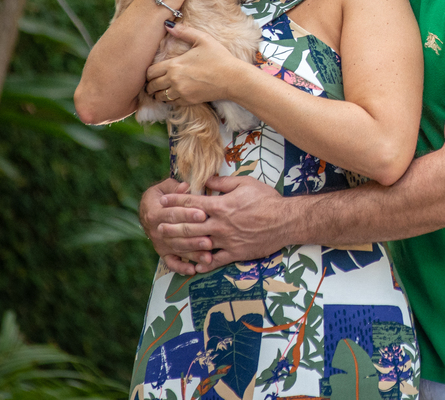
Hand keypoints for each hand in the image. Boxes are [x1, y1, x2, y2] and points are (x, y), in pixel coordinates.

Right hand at [139, 179, 213, 271]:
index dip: (187, 214)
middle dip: (194, 237)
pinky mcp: (163, 253)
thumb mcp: (165, 187)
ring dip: (192, 254)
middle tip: (209, 240)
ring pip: (177, 249)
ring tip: (208, 256)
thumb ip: (176, 187)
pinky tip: (193, 270)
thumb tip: (185, 186)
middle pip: (176, 235)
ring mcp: (160, 243)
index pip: (172, 214)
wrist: (147, 209)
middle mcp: (156, 230)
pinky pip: (171, 263)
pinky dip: (181, 267)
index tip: (203, 214)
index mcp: (156, 212)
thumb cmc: (162, 195)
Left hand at [145, 24, 245, 104]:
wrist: (233, 78)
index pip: (150, 72)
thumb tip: (167, 24)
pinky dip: (169, 99)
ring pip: (159, 96)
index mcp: (174, 65)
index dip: (148, 73)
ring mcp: (181, 92)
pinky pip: (171, 103)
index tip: (152, 72)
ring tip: (161, 90)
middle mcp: (174, 80)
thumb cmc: (219, 57)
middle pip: (152, 86)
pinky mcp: (188, 101)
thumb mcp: (203, 39)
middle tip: (152, 83)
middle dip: (150, 84)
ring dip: (158, 93)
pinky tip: (173, 94)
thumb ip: (184, 32)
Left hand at [157, 175, 287, 272]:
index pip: (192, 203)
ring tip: (169, 244)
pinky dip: (203, 263)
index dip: (175, 201)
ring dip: (181, 244)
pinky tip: (194, 265)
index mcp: (221, 205)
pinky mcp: (235, 253)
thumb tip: (207, 180)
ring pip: (198, 244)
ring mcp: (226, 241)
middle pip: (189, 225)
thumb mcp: (246, 183)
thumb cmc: (267, 199)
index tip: (163, 200)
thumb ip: (223, 182)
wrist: (286, 221)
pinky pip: (215, 260)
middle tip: (158, 226)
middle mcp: (220, 224)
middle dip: (171, 225)